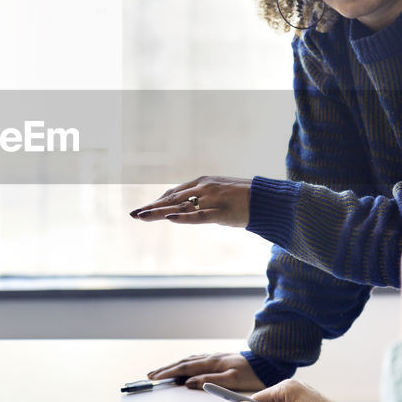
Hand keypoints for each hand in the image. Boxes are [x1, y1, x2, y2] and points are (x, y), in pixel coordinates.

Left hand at [129, 176, 251, 227]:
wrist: (268, 199)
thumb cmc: (246, 198)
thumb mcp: (220, 193)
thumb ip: (203, 198)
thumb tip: (185, 208)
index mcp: (204, 182)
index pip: (174, 192)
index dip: (157, 201)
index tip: (144, 209)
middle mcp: (205, 188)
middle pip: (172, 198)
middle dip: (151, 207)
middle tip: (133, 214)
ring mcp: (213, 199)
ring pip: (180, 207)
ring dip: (159, 212)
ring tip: (141, 217)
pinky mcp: (222, 212)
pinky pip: (199, 216)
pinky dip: (184, 218)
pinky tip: (169, 220)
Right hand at [146, 352, 264, 390]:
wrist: (268, 362)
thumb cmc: (253, 373)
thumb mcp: (232, 380)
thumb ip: (209, 381)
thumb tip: (189, 382)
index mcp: (212, 363)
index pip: (184, 368)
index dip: (168, 373)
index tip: (155, 378)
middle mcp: (211, 358)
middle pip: (183, 362)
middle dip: (166, 368)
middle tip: (152, 374)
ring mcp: (215, 357)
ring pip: (189, 360)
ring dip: (174, 365)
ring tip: (163, 370)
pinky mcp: (220, 359)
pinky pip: (197, 359)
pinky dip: (185, 363)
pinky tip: (185, 365)